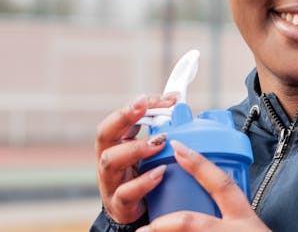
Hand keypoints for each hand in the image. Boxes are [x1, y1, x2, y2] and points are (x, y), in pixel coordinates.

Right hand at [95, 93, 178, 223]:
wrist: (138, 212)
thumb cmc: (144, 175)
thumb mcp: (150, 151)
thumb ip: (161, 130)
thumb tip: (181, 106)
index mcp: (116, 143)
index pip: (120, 117)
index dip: (139, 105)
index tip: (165, 98)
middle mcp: (108, 159)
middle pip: (105, 133)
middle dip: (124, 116)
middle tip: (144, 106)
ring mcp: (111, 182)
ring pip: (111, 161)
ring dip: (136, 148)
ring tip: (158, 142)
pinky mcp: (120, 204)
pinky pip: (126, 192)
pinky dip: (143, 182)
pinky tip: (160, 173)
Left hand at [136, 139, 270, 230]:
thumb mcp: (251, 228)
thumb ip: (229, 218)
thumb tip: (202, 207)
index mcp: (244, 218)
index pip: (222, 185)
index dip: (199, 165)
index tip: (178, 149)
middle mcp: (233, 231)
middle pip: (192, 222)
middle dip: (165, 223)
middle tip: (144, 227)